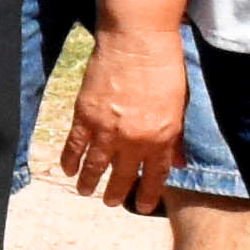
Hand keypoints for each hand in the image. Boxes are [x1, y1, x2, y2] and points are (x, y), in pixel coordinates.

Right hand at [53, 28, 190, 212]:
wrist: (138, 42)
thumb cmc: (165, 68)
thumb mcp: (181, 106)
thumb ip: (177, 137)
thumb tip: (177, 160)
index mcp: (161, 138)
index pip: (154, 176)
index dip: (147, 195)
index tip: (142, 206)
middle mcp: (133, 140)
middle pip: (122, 176)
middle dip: (117, 193)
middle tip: (111, 202)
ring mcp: (106, 129)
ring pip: (96, 167)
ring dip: (90, 183)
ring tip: (86, 192)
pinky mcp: (85, 116)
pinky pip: (74, 146)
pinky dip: (70, 160)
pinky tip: (68, 169)